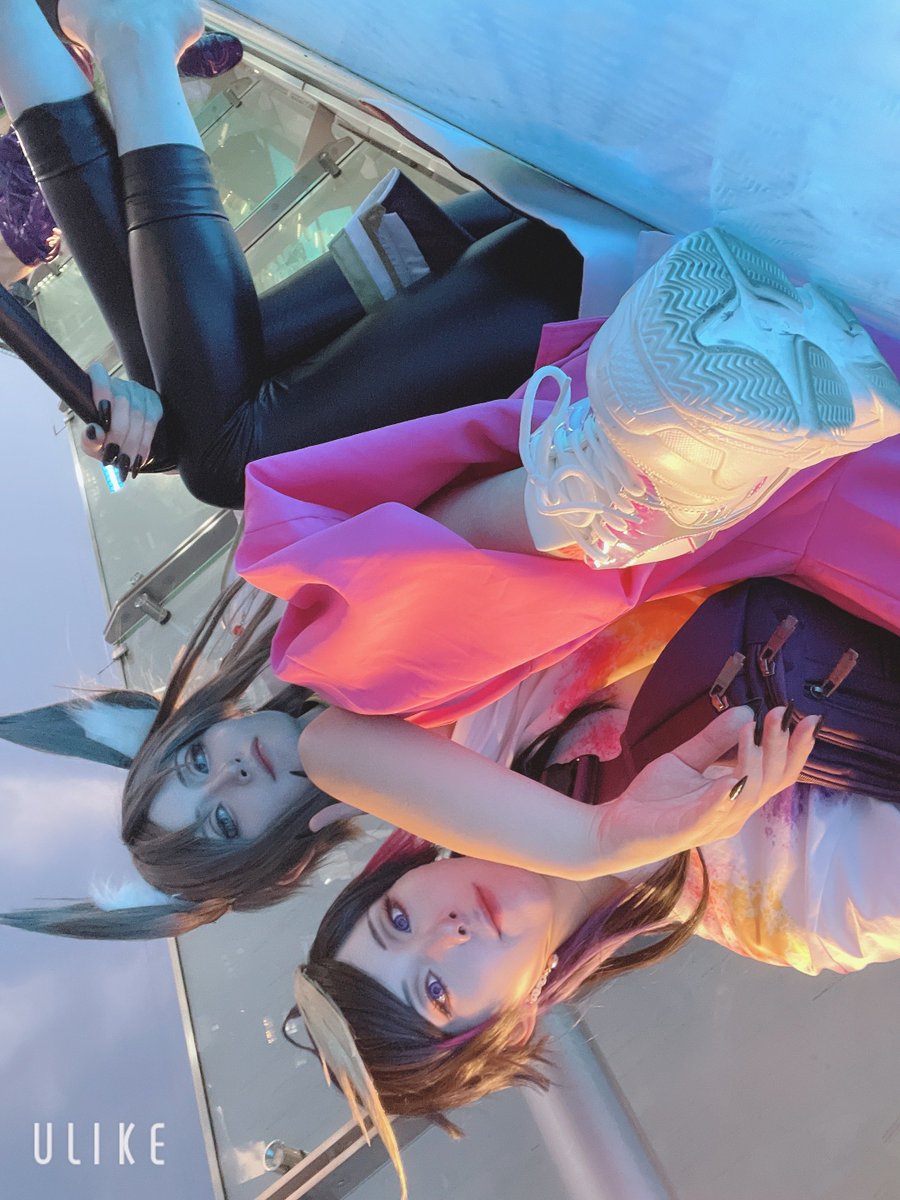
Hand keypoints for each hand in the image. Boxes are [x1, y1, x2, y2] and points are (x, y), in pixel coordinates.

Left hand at [81, 362, 161, 482]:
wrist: (127, 442)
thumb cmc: (104, 439)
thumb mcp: (91, 443)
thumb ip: (88, 439)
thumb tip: (96, 431)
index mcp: (97, 384)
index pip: (99, 376)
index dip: (101, 392)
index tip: (101, 419)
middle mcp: (119, 383)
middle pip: (121, 402)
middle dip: (117, 434)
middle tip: (112, 457)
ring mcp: (139, 391)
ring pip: (138, 416)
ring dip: (131, 444)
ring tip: (124, 464)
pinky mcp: (154, 402)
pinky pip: (151, 424)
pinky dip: (143, 445)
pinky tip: (137, 460)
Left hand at [591, 705, 818, 872]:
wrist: (616, 826)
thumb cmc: (655, 799)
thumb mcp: (687, 759)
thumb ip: (714, 739)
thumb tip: (746, 712)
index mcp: (737, 795)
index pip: (778, 773)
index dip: (796, 748)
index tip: (807, 718)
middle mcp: (734, 811)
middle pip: (773, 781)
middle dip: (782, 747)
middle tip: (782, 715)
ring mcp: (715, 822)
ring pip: (750, 793)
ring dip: (756, 761)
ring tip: (755, 731)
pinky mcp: (690, 829)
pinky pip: (715, 813)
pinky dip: (726, 795)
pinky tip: (733, 777)